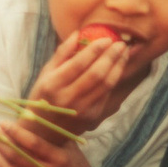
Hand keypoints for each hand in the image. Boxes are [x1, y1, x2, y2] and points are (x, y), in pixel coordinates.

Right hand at [23, 27, 143, 143]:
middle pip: (96, 74)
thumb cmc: (43, 97)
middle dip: (111, 56)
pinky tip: (118, 67)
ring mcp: (81, 110)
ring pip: (106, 84)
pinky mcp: (92, 117)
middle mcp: (67, 99)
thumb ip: (62, 54)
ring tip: (123, 52)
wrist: (44, 133)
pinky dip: (114, 78)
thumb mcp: (45, 74)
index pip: (78, 64)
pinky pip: (107, 94)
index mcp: (53, 85)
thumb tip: (77, 33)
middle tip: (120, 43)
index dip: (95, 50)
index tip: (106, 38)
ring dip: (118, 66)